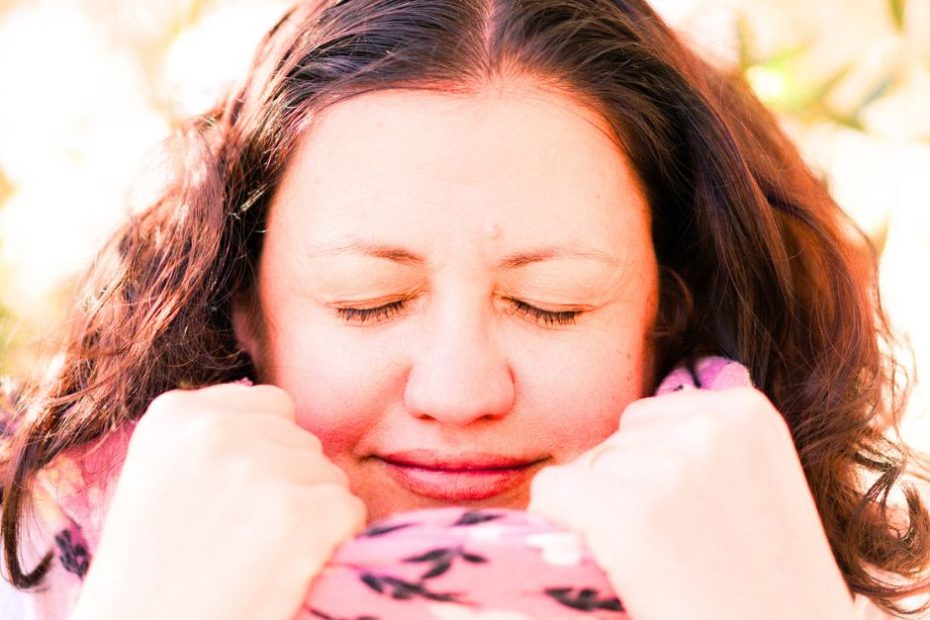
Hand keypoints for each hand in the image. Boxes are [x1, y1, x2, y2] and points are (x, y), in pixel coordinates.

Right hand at [71, 383, 365, 619]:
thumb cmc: (154, 571)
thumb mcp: (161, 477)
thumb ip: (216, 438)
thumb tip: (284, 424)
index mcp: (176, 413)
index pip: (271, 404)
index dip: (269, 452)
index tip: (240, 497)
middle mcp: (215, 430)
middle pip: (303, 439)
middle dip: (290, 483)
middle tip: (245, 535)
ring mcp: (260, 470)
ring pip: (329, 475)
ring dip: (311, 513)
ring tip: (258, 553)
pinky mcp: (300, 514)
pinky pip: (349, 510)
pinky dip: (334, 541)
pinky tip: (289, 566)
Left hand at [528, 387, 855, 619]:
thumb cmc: (762, 594)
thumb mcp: (758, 493)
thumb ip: (701, 449)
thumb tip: (621, 437)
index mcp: (746, 411)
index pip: (645, 421)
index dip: (648, 479)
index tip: (691, 528)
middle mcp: (710, 426)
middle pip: (613, 443)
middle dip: (625, 496)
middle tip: (677, 558)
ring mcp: (669, 466)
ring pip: (582, 472)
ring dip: (602, 519)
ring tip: (662, 569)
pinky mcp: (625, 512)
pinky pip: (550, 493)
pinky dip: (562, 530)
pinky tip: (614, 568)